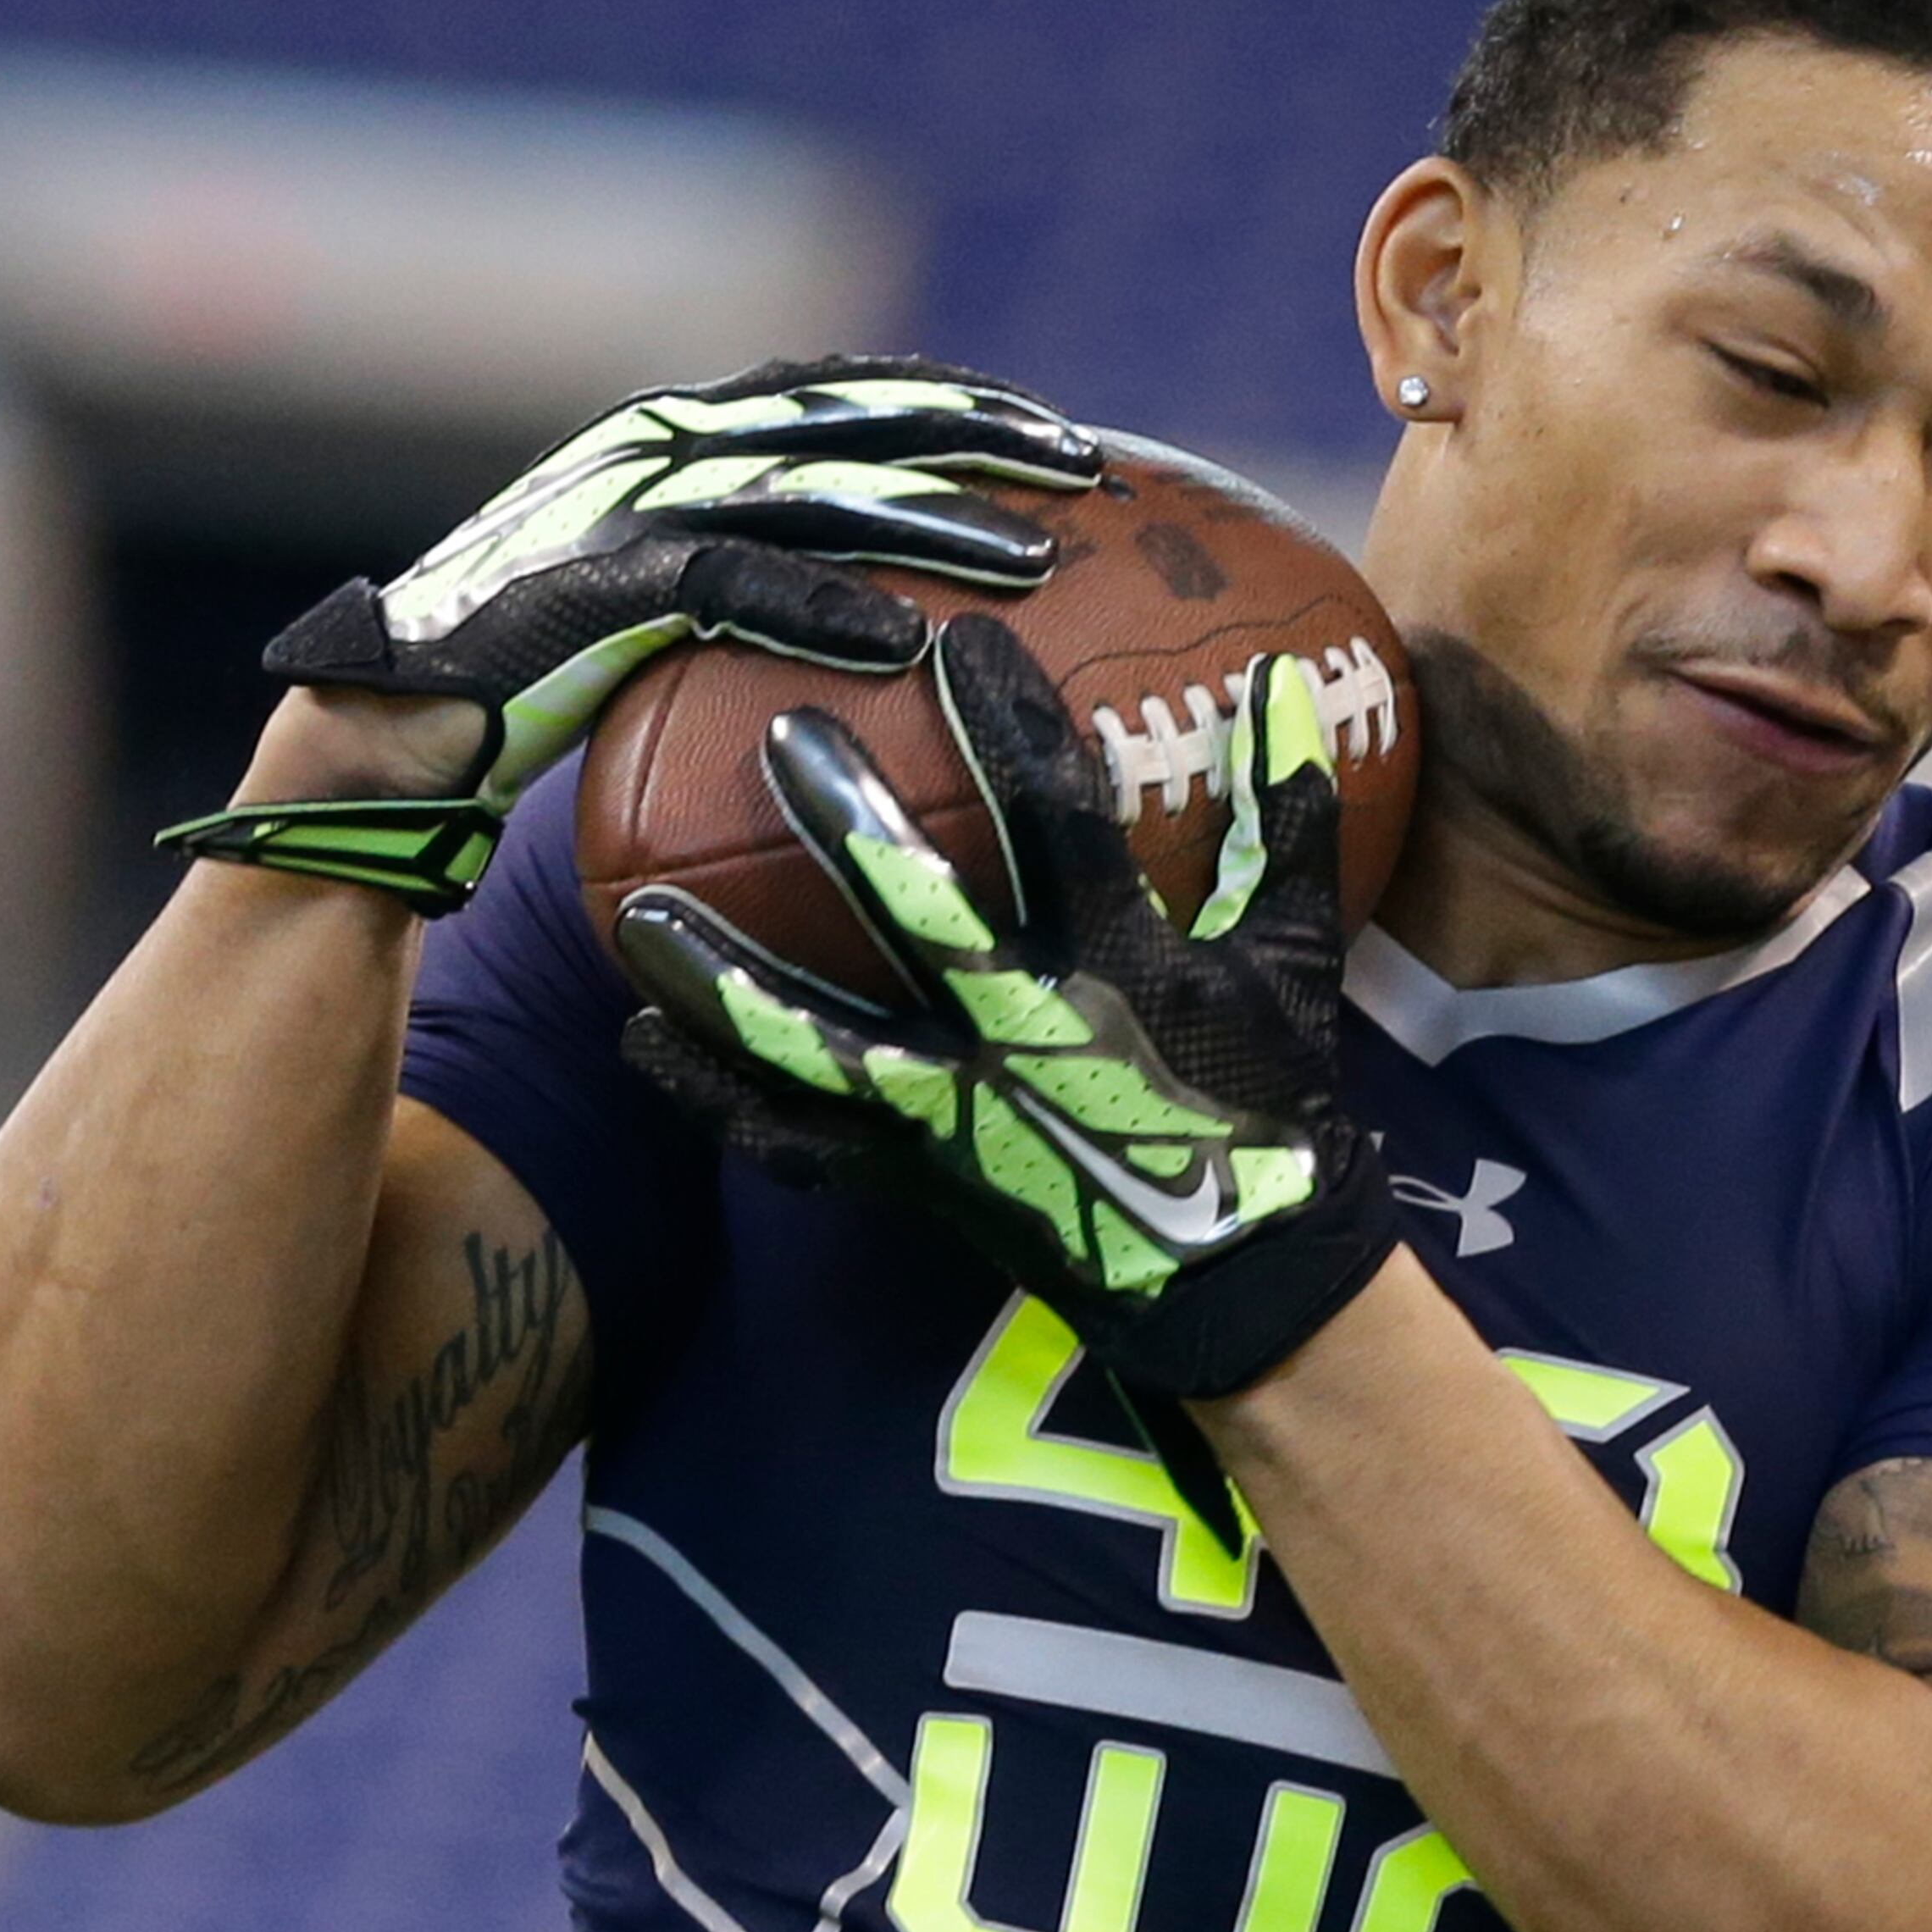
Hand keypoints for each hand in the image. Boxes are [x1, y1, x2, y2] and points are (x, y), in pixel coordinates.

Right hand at [159, 358, 1103, 916]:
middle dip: (971, 429)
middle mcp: (649, 449)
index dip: (951, 399)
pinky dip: (821, 606)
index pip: (838, 393)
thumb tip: (888, 648)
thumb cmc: (527, 706)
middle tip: (1089, 470)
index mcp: (675, 442)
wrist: (383, 742)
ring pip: (803, 489)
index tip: (1062, 437)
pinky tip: (909, 642)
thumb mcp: (666, 638)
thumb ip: (754, 606)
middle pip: (843, 413)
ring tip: (1034, 560)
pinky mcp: (582, 584)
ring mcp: (613, 508)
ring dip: (929, 518)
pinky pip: (726, 584)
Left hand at [613, 612, 1397, 1416]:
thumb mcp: (1294, 964)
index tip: (960, 641)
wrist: (1248, 1290)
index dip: (1012, 727)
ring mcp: (963, 1116)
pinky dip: (720, 1096)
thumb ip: (1285, 822)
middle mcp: (1029, 1035)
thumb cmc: (1271, 1118)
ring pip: (823, 1044)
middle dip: (854, 827)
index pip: (1061, 820)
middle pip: (924, 918)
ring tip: (637, 918)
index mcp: (1122, 967)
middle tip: (783, 740)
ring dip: (728, 982)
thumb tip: (1292, 681)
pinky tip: (642, 1042)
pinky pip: (803, 1142)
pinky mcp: (923, 1180)